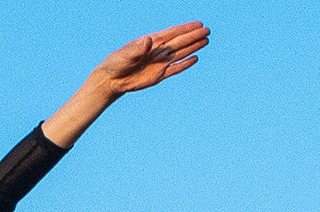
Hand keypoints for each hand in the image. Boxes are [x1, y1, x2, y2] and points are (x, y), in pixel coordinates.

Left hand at [89, 21, 207, 94]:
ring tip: (206, 40)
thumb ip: (137, 48)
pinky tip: (195, 58)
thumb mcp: (125, 54)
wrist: (111, 79)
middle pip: (180, 42)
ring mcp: (160, 63)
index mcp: (151, 42)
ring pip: (181, 53)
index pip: (172, 33)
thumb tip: (149, 40)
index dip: (186, 28)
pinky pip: (176, 69)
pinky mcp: (159, 75)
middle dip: (194, 36)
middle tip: (208, 30)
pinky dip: (185, 64)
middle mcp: (158, 51)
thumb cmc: (116, 63)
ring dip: (193, 47)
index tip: (198, 24)